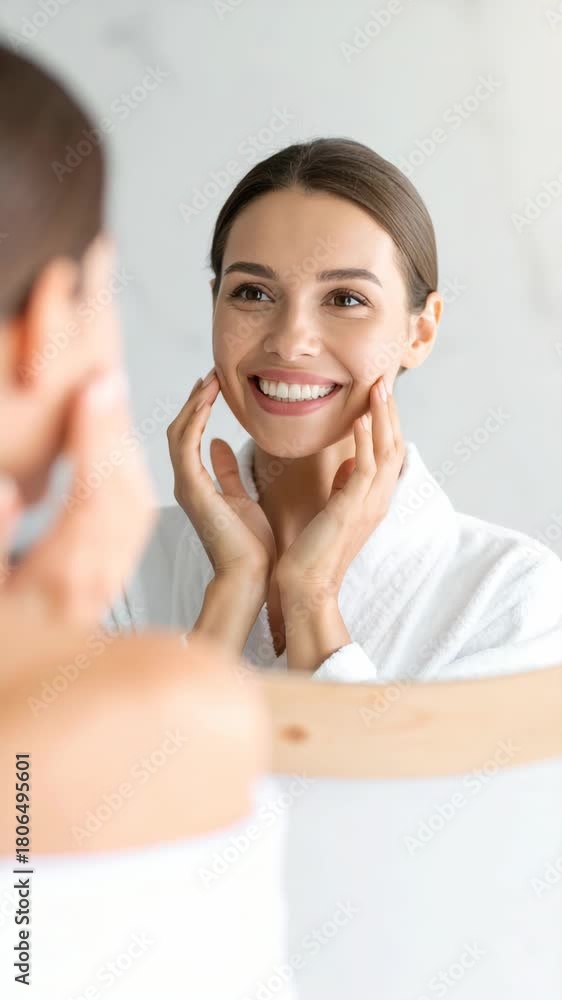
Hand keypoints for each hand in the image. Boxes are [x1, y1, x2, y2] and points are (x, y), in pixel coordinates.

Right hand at [0, 368, 155, 637]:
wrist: (31, 696)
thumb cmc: (3, 651)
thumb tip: (5, 490)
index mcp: (61, 580)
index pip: (91, 495)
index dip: (96, 438)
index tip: (97, 388)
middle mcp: (93, 580)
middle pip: (124, 494)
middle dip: (117, 432)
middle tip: (104, 381)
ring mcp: (104, 582)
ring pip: (136, 506)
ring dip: (127, 452)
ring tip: (108, 406)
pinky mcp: (104, 581)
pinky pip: (133, 522)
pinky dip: (129, 478)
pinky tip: (113, 453)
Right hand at [167, 369, 275, 583]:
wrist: (250, 578)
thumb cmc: (250, 547)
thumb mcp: (242, 499)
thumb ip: (228, 473)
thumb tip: (223, 445)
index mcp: (196, 485)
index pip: (188, 436)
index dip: (198, 408)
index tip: (213, 383)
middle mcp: (186, 483)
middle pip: (179, 429)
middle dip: (194, 399)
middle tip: (210, 372)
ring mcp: (186, 487)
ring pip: (179, 432)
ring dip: (194, 403)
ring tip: (210, 378)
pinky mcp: (193, 490)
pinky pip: (187, 445)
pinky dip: (195, 419)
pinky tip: (208, 399)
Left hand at [275, 376, 404, 604]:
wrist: (308, 585)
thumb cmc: (314, 550)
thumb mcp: (334, 509)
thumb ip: (344, 485)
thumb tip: (347, 461)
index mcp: (373, 498)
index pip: (388, 451)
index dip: (387, 420)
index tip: (380, 393)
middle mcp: (378, 499)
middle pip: (394, 445)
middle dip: (390, 411)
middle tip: (385, 378)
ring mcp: (368, 504)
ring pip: (386, 451)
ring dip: (382, 417)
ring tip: (378, 388)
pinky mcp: (352, 509)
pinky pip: (365, 468)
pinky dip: (365, 441)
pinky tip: (360, 419)